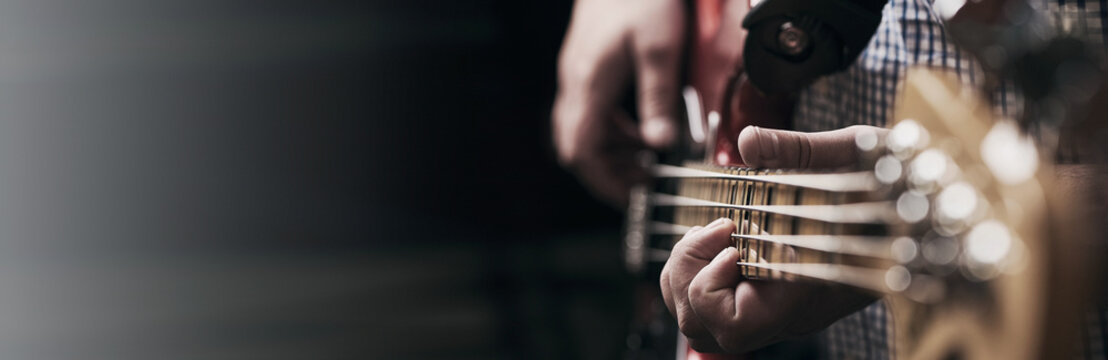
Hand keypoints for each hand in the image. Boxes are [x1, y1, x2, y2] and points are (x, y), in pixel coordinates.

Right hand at [552, 0, 683, 206]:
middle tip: (645, 182)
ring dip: (610, 153)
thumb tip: (661, 145)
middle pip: (576, 148)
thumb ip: (659, 99)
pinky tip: (640, 128)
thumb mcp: (660, 48)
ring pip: (580, 133)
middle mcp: (574, 84)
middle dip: (607, 172)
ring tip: (648, 158)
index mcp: (589, 85)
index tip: (634, 194)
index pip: (582, 151)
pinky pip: (588, 114)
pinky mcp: (583, 68)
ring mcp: (575, 76)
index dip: (604, 181)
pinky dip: (611, 132)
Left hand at [659, 125, 887, 352]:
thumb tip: (748, 140)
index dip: (710, 286)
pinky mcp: (773, 296)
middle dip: (688, 275)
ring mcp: (779, 309)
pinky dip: (700, 272)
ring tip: (716, 230)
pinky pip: (715, 307)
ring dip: (689, 275)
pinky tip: (725, 234)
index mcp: (810, 292)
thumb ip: (800, 150)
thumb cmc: (906, 183)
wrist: (936, 206)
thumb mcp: (859, 152)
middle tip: (717, 227)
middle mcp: (790, 313)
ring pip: (702, 324)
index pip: (735, 324)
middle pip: (705, 329)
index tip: (729, 229)